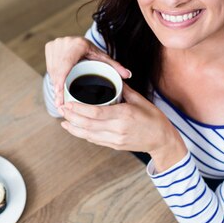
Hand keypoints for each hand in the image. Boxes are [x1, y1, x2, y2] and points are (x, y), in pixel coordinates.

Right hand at [44, 36, 130, 108]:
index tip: (59, 94)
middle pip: (58, 70)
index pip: (66, 64)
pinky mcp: (49, 47)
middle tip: (60, 106)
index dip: (61, 80)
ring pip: (53, 70)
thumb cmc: (91, 51)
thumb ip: (115, 66)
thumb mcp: (102, 58)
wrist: (79, 40)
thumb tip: (128, 75)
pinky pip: (50, 67)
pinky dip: (53, 78)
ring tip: (58, 101)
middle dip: (58, 89)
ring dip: (55, 85)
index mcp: (77, 45)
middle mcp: (65, 43)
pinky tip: (56, 89)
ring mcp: (55, 44)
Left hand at [59, 83, 186, 170]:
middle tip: (61, 108)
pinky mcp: (114, 145)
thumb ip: (123, 89)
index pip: (96, 112)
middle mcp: (118, 129)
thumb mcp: (140, 100)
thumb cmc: (153, 118)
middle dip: (72, 116)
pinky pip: (94, 140)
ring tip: (63, 119)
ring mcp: (115, 139)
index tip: (68, 102)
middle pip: (88, 124)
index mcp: (124, 115)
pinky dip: (82, 134)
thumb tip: (110, 76)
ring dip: (73, 127)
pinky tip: (74, 128)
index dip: (79, 108)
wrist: (162, 140)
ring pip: (88, 134)